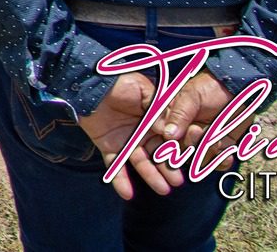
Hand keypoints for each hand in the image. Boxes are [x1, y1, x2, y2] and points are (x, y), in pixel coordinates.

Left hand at [81, 73, 186, 199]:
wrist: (89, 84)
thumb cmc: (118, 82)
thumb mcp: (142, 90)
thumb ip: (156, 109)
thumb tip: (169, 131)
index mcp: (152, 120)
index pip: (167, 139)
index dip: (176, 150)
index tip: (186, 161)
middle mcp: (141, 134)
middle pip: (157, 154)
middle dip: (167, 168)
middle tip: (178, 181)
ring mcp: (125, 142)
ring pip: (140, 163)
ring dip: (151, 176)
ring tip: (163, 190)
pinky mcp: (109, 147)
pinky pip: (115, 166)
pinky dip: (120, 180)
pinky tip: (128, 194)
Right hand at [165, 67, 237, 167]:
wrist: (237, 89)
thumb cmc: (210, 87)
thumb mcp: (191, 96)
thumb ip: (180, 115)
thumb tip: (168, 135)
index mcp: (172, 119)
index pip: (165, 137)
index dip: (169, 143)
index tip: (178, 138)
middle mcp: (184, 133)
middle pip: (181, 151)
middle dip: (191, 144)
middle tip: (198, 130)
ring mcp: (202, 141)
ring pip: (199, 159)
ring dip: (208, 153)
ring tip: (216, 140)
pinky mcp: (219, 147)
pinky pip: (217, 162)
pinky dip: (222, 162)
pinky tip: (227, 156)